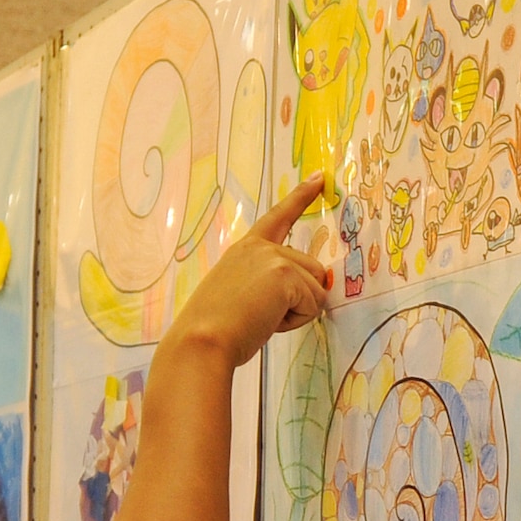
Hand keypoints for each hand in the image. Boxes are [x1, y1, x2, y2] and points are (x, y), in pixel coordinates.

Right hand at [159, 175, 329, 372]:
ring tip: (261, 319)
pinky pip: (314, 303)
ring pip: (316, 288)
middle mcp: (259, 248)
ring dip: (297, 311)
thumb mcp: (239, 295)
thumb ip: (269, 284)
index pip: (277, 218)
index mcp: (244, 251)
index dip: (300, 197)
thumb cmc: (215, 332)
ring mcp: (273, 258)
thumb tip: (318, 286)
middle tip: (261, 316)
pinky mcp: (284, 274)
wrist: (201, 342)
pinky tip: (267, 322)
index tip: (318, 178)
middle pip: (311, 269)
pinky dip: (296, 321)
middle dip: (298, 299)